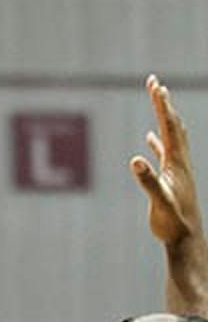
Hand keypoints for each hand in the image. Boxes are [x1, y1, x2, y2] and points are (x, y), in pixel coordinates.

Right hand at [130, 75, 202, 246]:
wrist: (186, 238)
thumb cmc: (173, 222)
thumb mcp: (160, 202)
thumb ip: (148, 181)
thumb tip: (135, 160)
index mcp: (176, 162)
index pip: (169, 126)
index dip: (162, 105)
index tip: (155, 84)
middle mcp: (180, 161)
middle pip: (173, 124)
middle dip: (163, 103)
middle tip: (155, 83)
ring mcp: (177, 169)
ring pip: (172, 136)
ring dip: (164, 117)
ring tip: (159, 101)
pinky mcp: (171, 179)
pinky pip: (164, 153)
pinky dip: (157, 142)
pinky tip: (149, 138)